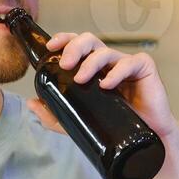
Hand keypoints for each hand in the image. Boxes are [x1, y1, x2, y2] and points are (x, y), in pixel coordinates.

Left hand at [26, 32, 178, 140]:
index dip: (64, 40)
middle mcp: (109, 62)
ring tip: (81, 79)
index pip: (77, 45)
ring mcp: (127, 64)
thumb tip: (32, 103)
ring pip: (106, 51)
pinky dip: (116, 72)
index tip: (51, 48)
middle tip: (66, 64)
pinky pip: (129, 63)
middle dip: (74, 48)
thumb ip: (55, 114)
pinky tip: (107, 84)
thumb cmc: (115, 126)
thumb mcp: (78, 121)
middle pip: (89, 41)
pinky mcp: (145, 69)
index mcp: (94, 67)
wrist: (146, 139)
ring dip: (90, 62)